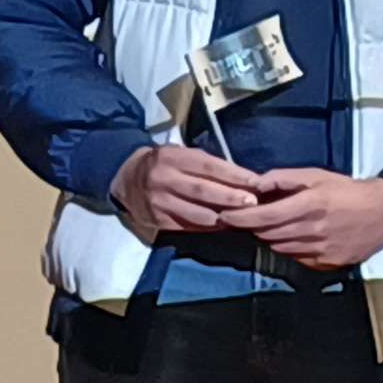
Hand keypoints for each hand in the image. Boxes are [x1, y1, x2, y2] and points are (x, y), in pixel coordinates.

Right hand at [113, 143, 260, 240]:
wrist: (126, 180)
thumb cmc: (163, 163)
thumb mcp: (180, 154)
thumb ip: (205, 164)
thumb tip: (241, 178)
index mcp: (172, 158)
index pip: (209, 166)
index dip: (234, 176)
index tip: (256, 182)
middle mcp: (164, 179)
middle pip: (203, 191)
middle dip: (231, 198)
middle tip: (253, 203)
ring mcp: (160, 202)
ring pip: (197, 213)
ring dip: (223, 217)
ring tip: (243, 218)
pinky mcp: (159, 220)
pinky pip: (188, 227)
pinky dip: (209, 228)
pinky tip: (225, 227)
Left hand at [240, 166, 382, 270]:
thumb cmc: (348, 190)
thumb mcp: (316, 175)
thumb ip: (284, 178)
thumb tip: (256, 183)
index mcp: (310, 204)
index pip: (264, 216)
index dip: (241, 217)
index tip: (226, 215)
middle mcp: (313, 230)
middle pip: (268, 234)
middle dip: (251, 226)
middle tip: (243, 218)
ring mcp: (319, 250)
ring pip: (279, 247)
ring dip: (268, 237)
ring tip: (267, 225)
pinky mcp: (326, 263)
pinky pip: (295, 257)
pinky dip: (286, 247)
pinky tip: (290, 237)